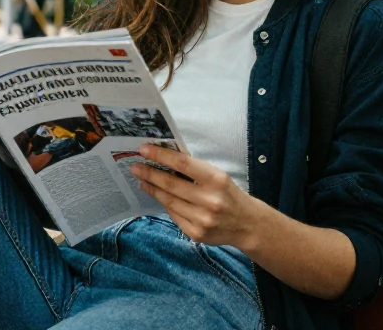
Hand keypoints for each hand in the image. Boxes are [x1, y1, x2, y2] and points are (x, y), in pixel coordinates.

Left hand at [130, 144, 270, 247]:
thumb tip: (165, 159)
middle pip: (171, 184)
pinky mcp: (196, 233)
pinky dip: (164, 203)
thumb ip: (195, 170)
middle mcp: (210, 200)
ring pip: (169, 201)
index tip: (144, 149)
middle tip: (135, 166)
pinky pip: (174, 215)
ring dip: (152, 189)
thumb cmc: (229, 194)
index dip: (161, 155)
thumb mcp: (218, 176)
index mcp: (217, 180)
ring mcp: (202, 219)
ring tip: (142, 180)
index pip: (182, 164)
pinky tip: (157, 195)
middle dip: (149, 173)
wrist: (247, 224)